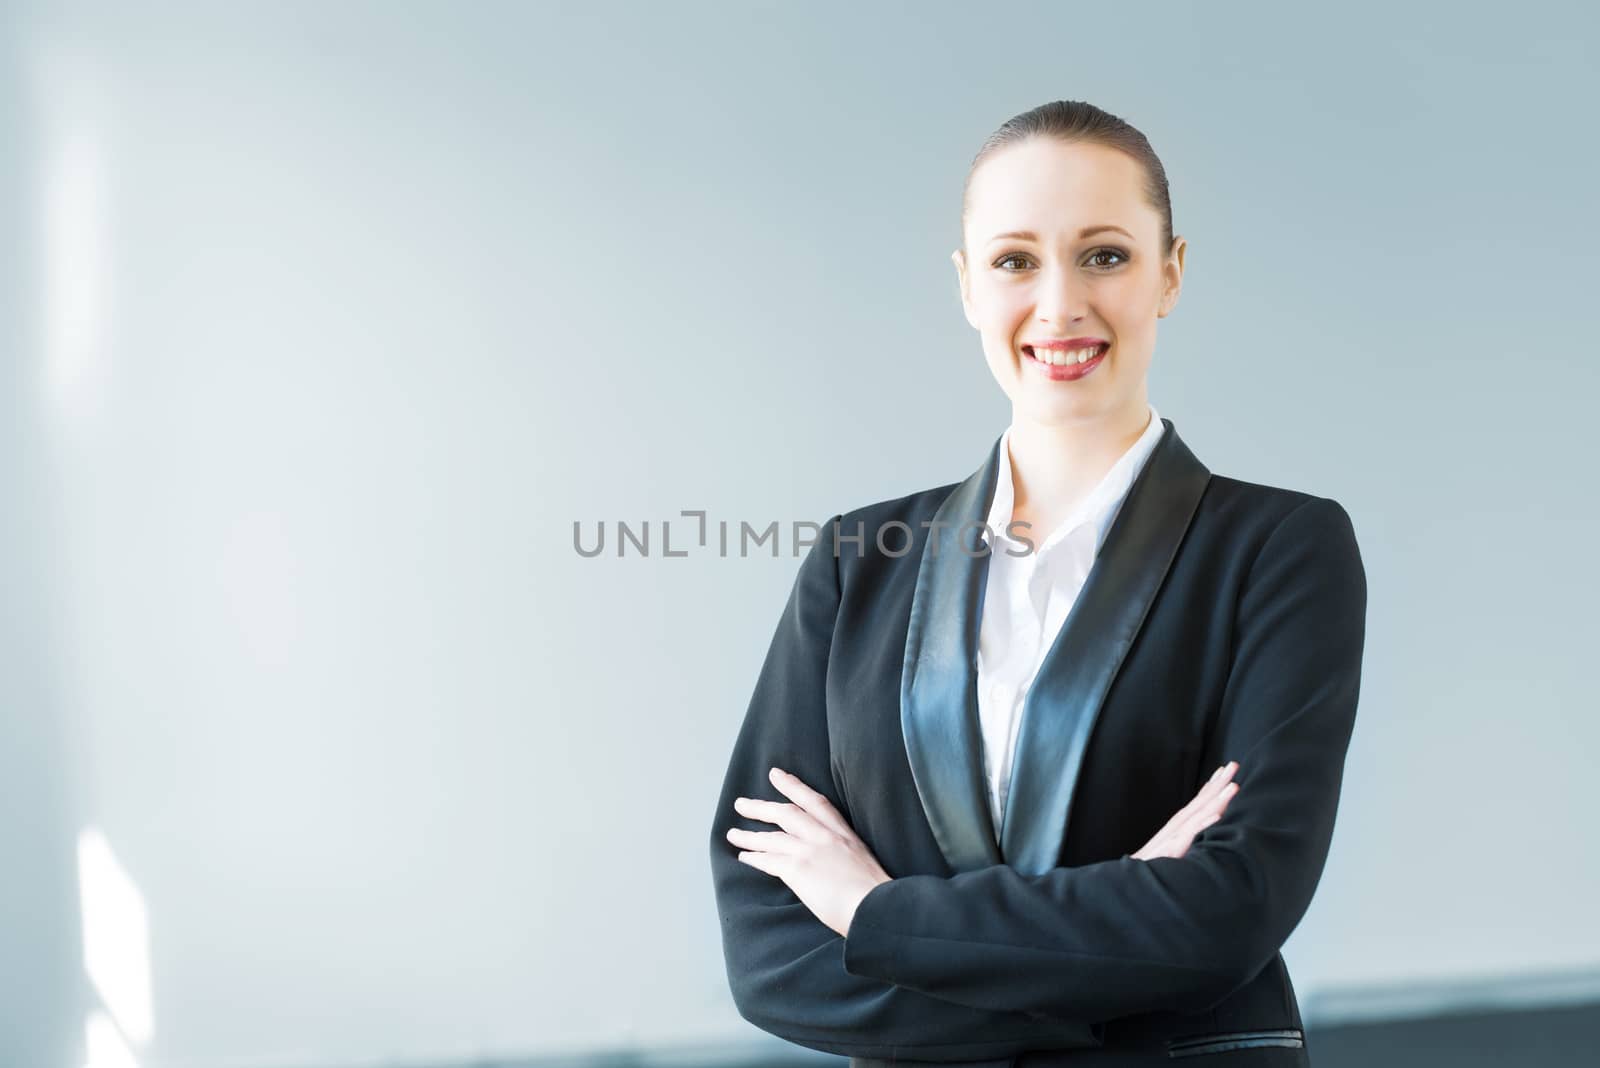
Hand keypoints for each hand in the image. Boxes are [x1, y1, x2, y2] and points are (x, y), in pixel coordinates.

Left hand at [726, 767, 892, 936]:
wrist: (876, 907)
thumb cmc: (875, 893)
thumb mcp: (864, 862)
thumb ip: (844, 855)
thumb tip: (832, 863)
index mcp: (844, 833)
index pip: (815, 801)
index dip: (793, 786)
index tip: (777, 775)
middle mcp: (825, 836)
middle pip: (785, 813)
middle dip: (761, 807)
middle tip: (741, 803)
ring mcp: (810, 850)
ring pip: (772, 837)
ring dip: (749, 835)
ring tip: (733, 834)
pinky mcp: (798, 868)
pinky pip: (769, 860)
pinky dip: (754, 857)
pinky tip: (744, 858)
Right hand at [1131, 761, 1240, 860]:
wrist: (1130, 879)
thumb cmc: (1151, 865)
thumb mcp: (1170, 850)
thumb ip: (1183, 840)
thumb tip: (1195, 834)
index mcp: (1178, 825)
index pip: (1197, 801)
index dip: (1211, 785)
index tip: (1224, 770)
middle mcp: (1176, 826)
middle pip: (1201, 801)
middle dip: (1218, 782)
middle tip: (1234, 764)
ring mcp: (1175, 835)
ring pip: (1200, 813)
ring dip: (1217, 799)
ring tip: (1234, 786)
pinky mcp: (1173, 848)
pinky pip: (1191, 835)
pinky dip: (1204, 824)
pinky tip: (1217, 816)